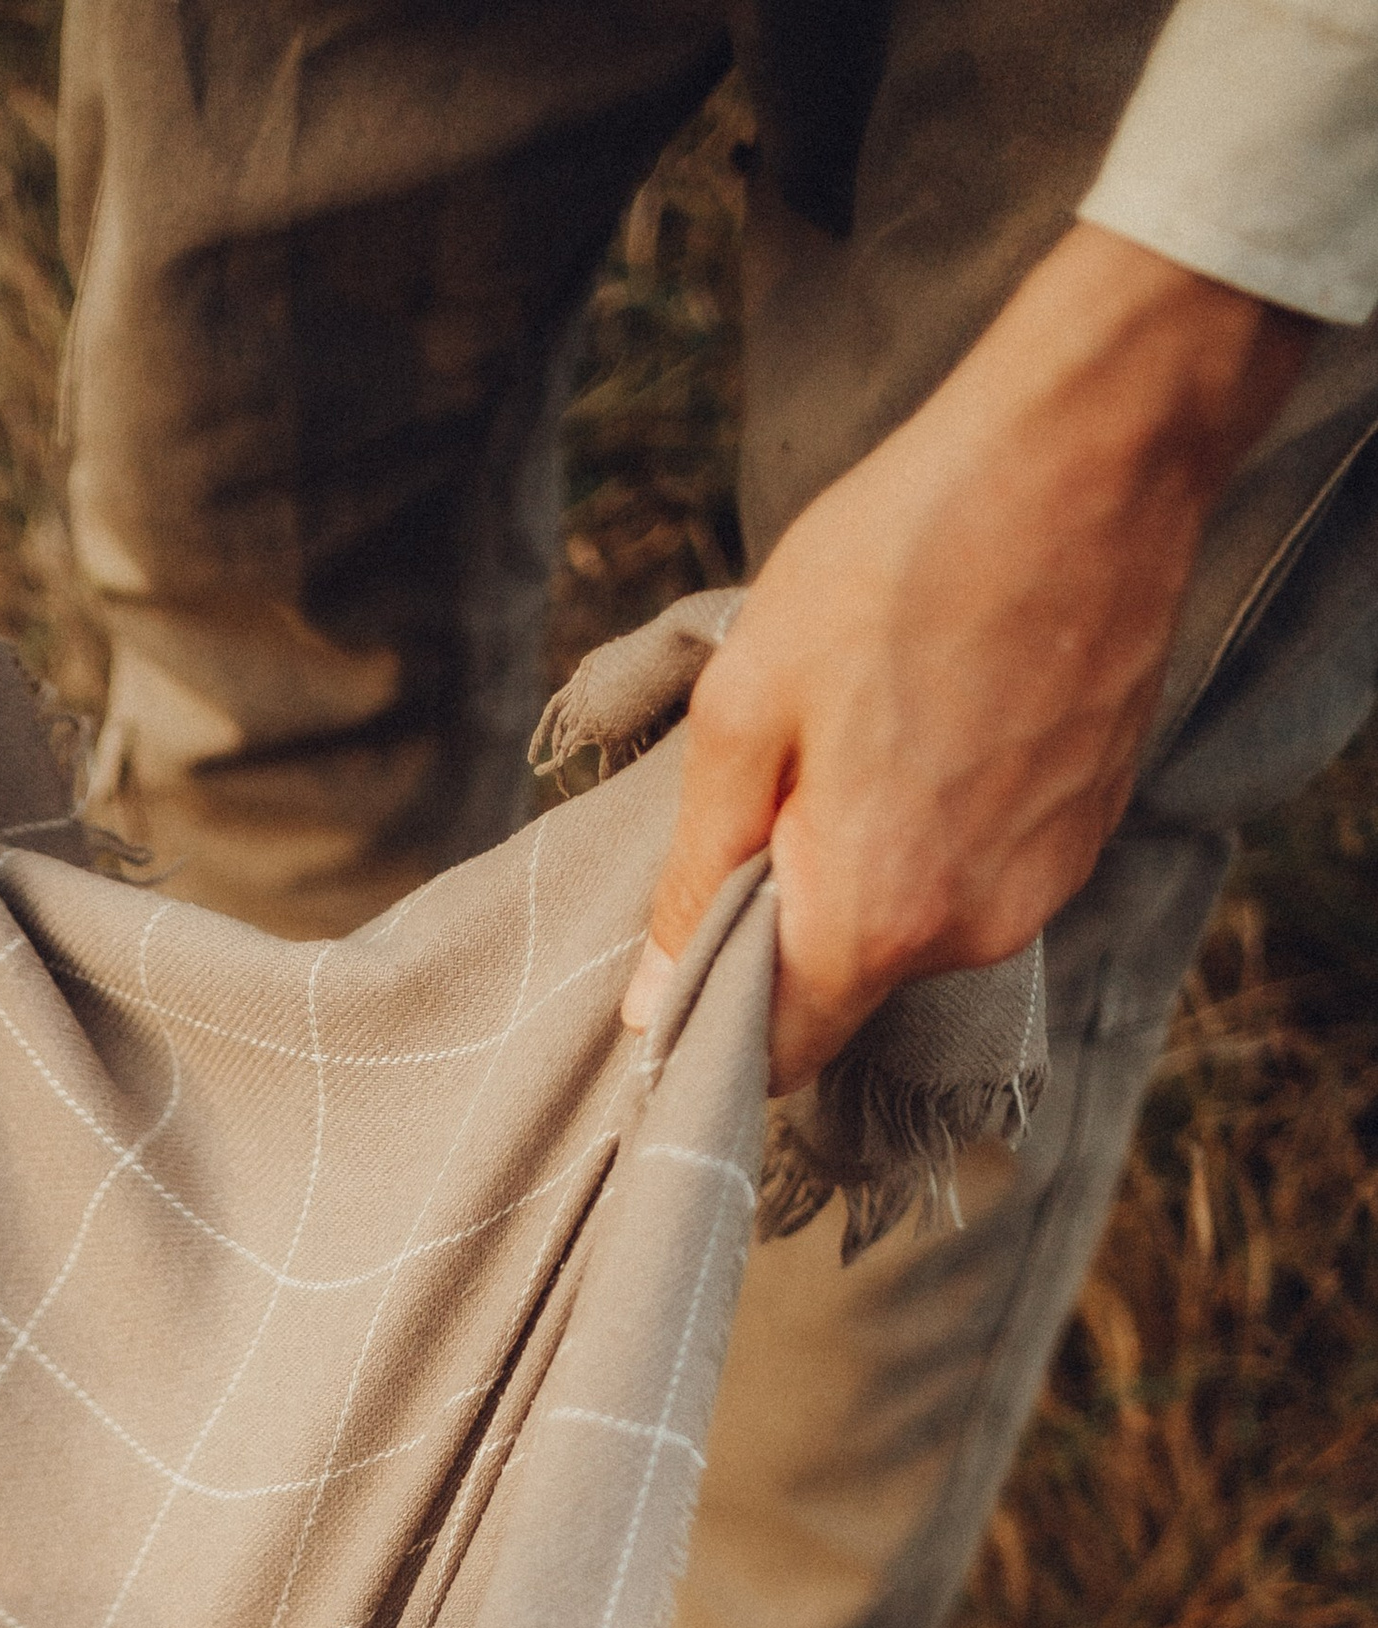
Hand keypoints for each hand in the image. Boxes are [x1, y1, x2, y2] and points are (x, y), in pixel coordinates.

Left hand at [621, 224, 1310, 1091]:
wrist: (1092, 452)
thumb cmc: (901, 557)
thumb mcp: (746, 704)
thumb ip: (697, 874)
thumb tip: (654, 1004)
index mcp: (873, 916)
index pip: (777, 1056)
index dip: (716, 1017)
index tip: (688, 945)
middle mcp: (973, 933)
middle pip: (845, 988)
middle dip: (791, 917)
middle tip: (781, 780)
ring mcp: (1045, 887)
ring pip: (915, 928)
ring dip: (871, 864)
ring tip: (873, 729)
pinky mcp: (1089, 834)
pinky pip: (981, 875)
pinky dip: (942, 828)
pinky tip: (939, 718)